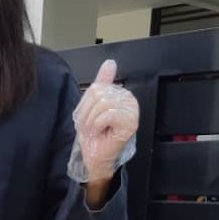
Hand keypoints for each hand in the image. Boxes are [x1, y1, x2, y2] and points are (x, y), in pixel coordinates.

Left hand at [71, 59, 138, 182]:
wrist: (95, 156)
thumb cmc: (94, 135)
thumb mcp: (92, 106)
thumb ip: (101, 83)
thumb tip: (110, 63)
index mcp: (121, 94)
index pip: (96, 88)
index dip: (86, 105)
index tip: (88, 118)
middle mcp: (130, 99)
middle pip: (98, 94)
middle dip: (87, 113)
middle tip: (91, 127)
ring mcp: (132, 111)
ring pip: (102, 103)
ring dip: (91, 121)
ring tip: (95, 130)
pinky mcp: (131, 122)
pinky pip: (108, 114)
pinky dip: (98, 125)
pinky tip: (102, 132)